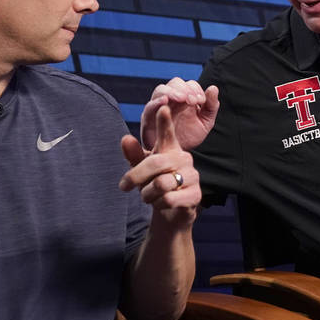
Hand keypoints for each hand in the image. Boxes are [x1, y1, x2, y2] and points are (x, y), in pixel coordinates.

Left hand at [120, 105, 200, 226]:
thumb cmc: (154, 185)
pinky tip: (162, 203)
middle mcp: (184, 158)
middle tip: (123, 186)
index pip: (167, 132)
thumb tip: (125, 138)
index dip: (164, 121)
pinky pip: (168, 199)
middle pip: (155, 163)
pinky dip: (158, 205)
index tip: (162, 107)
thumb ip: (133, 155)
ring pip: (160, 184)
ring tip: (149, 196)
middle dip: (135, 176)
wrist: (170, 212)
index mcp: (170, 149)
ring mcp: (192, 176)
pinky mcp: (196, 195)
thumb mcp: (140, 169)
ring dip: (147, 194)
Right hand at [140, 78, 218, 151]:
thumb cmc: (189, 137)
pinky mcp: (148, 118)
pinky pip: (149, 106)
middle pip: (174, 83)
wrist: (176, 157)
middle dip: (184, 89)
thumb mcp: (205, 123)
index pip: (189, 85)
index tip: (201, 101)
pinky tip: (165, 102)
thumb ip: (211, 106)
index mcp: (185, 99)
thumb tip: (213, 88)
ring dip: (172, 92)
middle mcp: (171, 100)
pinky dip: (156, 102)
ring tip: (181, 99)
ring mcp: (158, 107)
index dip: (195, 89)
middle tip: (192, 100)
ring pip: (161, 90)